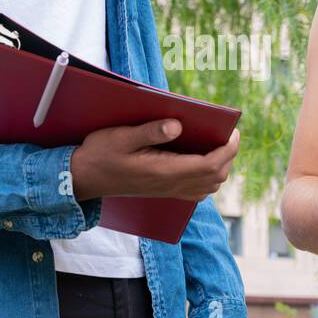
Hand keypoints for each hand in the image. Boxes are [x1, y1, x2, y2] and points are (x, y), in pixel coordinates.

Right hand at [71, 119, 239, 202]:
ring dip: (219, 167)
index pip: (210, 165)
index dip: (228, 150)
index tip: (233, 131)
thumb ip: (150, 131)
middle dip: (228, 156)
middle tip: (229, 134)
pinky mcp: (164, 191)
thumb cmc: (101, 153)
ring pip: (208, 186)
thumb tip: (178, 125)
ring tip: (218, 145)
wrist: (84, 178)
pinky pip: (196, 190)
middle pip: (215, 177)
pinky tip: (201, 160)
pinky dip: (207, 177)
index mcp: (164, 171)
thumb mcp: (121, 136)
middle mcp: (170, 185)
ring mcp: (168, 191)